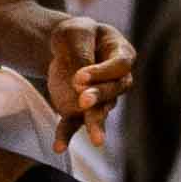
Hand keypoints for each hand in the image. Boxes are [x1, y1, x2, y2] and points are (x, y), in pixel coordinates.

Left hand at [45, 16, 134, 152]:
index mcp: (121, 53)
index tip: (79, 76)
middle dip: (99, 97)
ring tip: (96, 141)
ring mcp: (101, 98)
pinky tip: (59, 148)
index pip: (119, 66)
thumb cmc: (75, 34)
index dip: (101, 72)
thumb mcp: (75, 33)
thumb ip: (81, 54)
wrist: (62, 45)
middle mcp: (116, 80)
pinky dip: (66, 135)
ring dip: (95, 123)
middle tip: (83, 101)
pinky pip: (74, 124)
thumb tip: (80, 83)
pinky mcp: (79, 110)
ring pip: (100, 112)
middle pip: (114, 91)